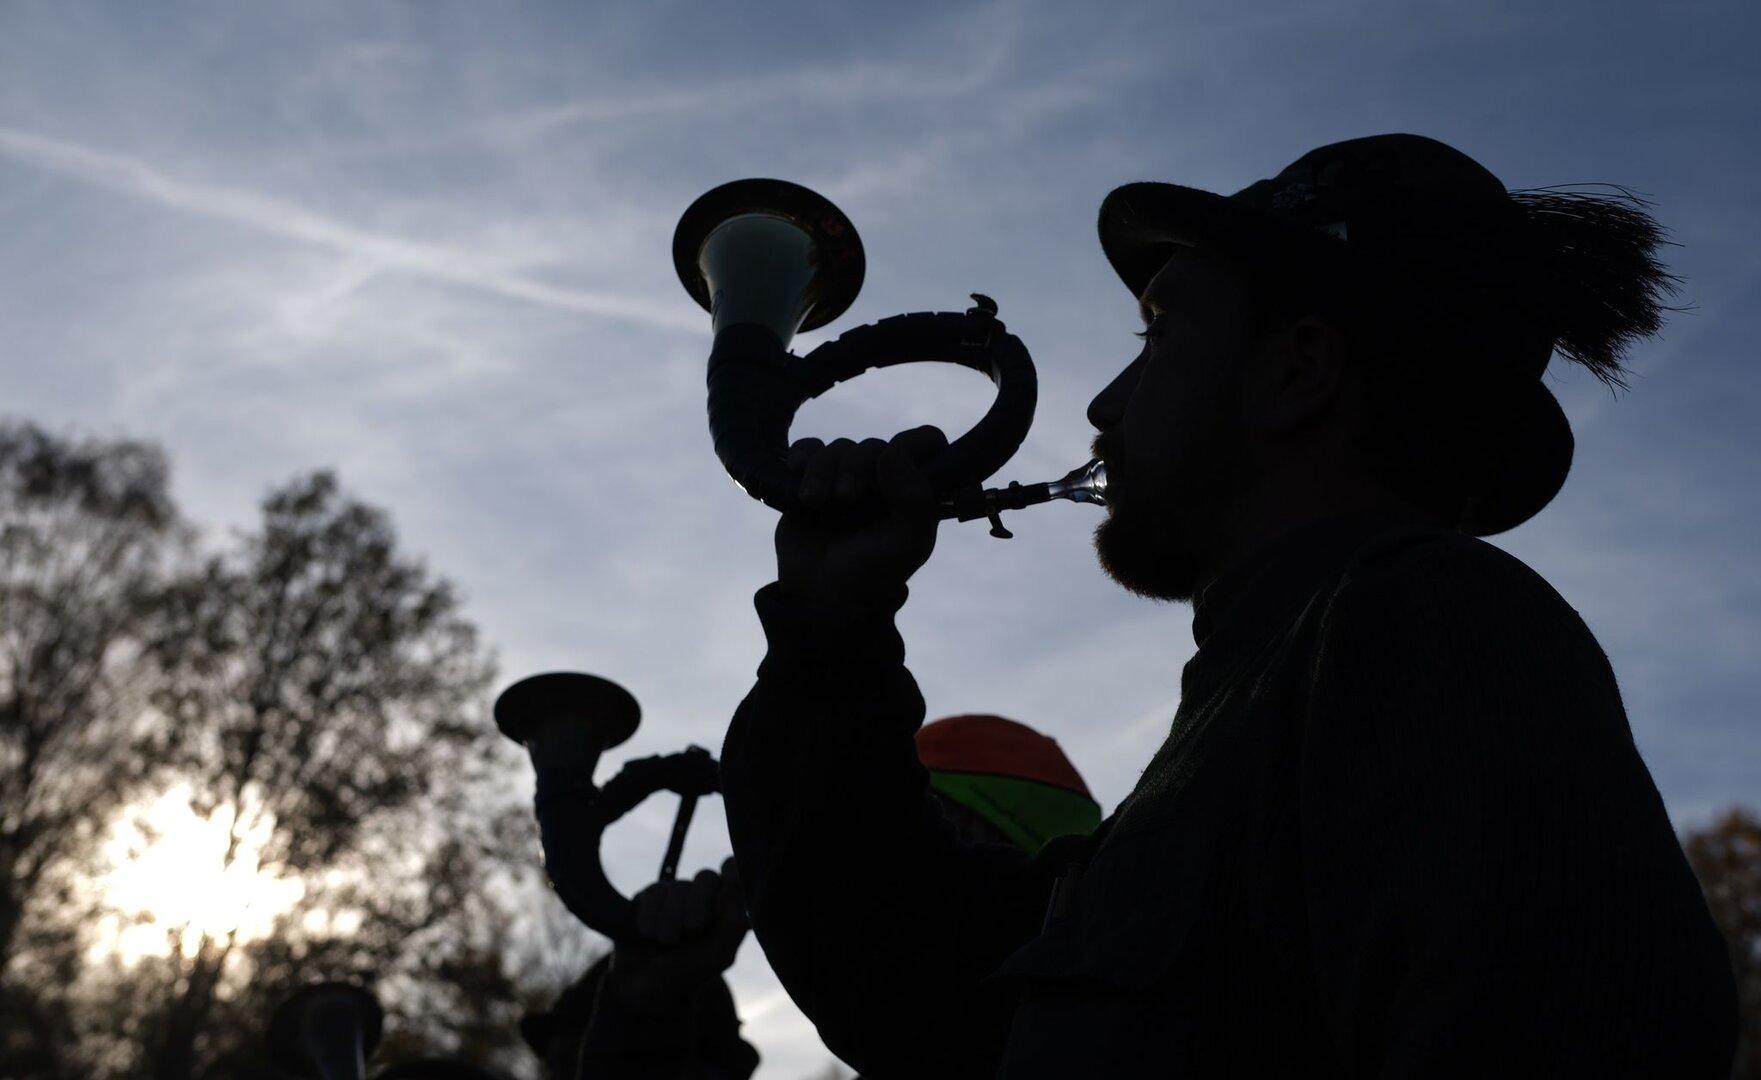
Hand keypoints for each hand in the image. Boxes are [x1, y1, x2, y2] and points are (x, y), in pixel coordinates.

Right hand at [601, 857, 748, 1014]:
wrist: (644, 990)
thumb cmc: (689, 973)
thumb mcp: (717, 956)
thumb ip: (732, 926)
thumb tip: (731, 888)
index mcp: (726, 910)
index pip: (735, 874)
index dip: (733, 870)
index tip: (730, 881)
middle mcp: (703, 899)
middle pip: (706, 878)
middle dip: (699, 901)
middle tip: (693, 927)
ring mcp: (675, 897)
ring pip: (679, 887)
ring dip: (672, 915)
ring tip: (666, 940)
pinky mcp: (650, 899)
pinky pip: (654, 892)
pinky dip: (652, 912)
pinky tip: (647, 933)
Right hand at [775, 426, 946, 605]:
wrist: (818, 596)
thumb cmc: (871, 574)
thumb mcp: (907, 543)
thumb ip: (915, 499)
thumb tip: (892, 450)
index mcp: (913, 491)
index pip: (928, 443)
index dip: (914, 444)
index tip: (893, 464)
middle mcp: (883, 480)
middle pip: (874, 446)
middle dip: (857, 467)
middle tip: (846, 497)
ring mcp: (846, 478)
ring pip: (839, 448)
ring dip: (823, 470)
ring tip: (815, 502)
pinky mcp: (811, 479)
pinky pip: (808, 447)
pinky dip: (802, 455)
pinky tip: (795, 471)